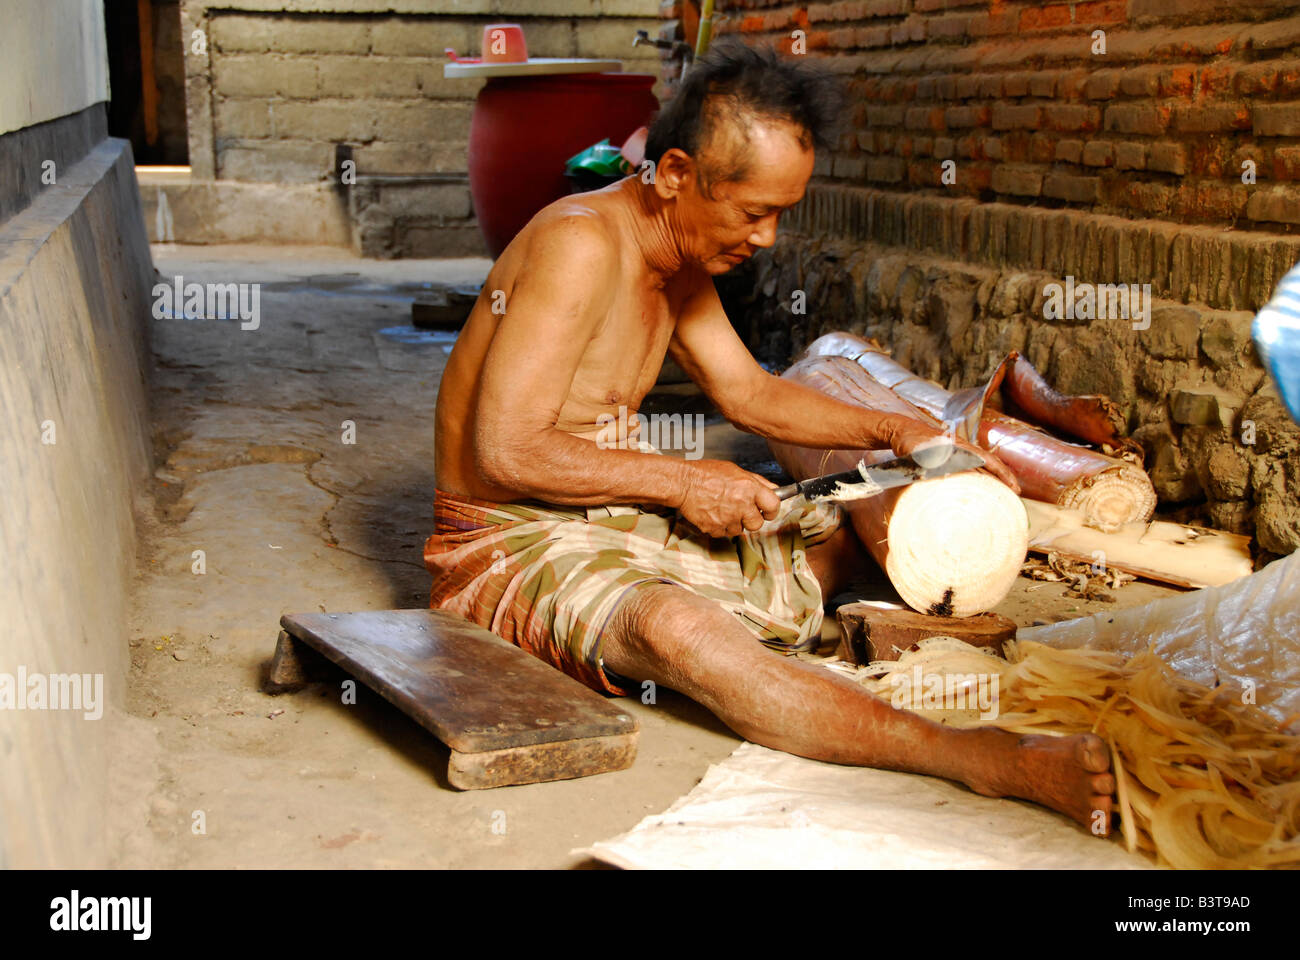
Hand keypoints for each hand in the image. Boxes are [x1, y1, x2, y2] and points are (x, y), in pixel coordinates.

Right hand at [677, 460, 781, 537]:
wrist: (683, 483)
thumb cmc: (706, 474)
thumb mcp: (736, 470)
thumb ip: (757, 482)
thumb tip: (774, 490)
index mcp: (749, 487)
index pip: (773, 505)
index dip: (771, 510)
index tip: (767, 511)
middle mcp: (740, 504)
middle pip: (757, 524)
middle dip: (751, 519)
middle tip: (742, 510)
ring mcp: (727, 518)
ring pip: (740, 530)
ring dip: (734, 522)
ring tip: (723, 508)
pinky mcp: (714, 528)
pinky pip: (724, 533)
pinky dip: (720, 526)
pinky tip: (714, 513)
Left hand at [883, 416, 1020, 494]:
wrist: (900, 431)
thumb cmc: (910, 440)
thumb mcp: (918, 451)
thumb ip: (926, 461)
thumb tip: (935, 472)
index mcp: (959, 447)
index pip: (987, 460)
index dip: (1002, 474)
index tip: (1013, 486)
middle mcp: (962, 449)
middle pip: (990, 463)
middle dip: (1004, 478)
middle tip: (1015, 494)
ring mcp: (958, 453)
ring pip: (982, 465)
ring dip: (993, 478)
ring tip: (1003, 494)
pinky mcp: (951, 458)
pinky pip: (970, 467)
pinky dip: (979, 476)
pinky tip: (979, 488)